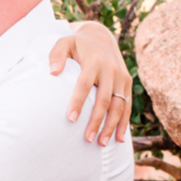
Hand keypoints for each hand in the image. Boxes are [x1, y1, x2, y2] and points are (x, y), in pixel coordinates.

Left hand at [49, 21, 130, 145]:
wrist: (101, 37)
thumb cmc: (78, 44)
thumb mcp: (65, 42)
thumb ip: (57, 54)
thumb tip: (53, 72)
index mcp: (94, 61)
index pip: (85, 84)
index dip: (78, 102)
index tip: (71, 119)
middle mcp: (110, 70)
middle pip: (104, 99)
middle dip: (96, 121)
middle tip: (87, 139)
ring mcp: (121, 77)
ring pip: (119, 105)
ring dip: (111, 126)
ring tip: (101, 143)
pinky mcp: (127, 83)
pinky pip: (127, 105)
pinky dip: (124, 123)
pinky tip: (119, 138)